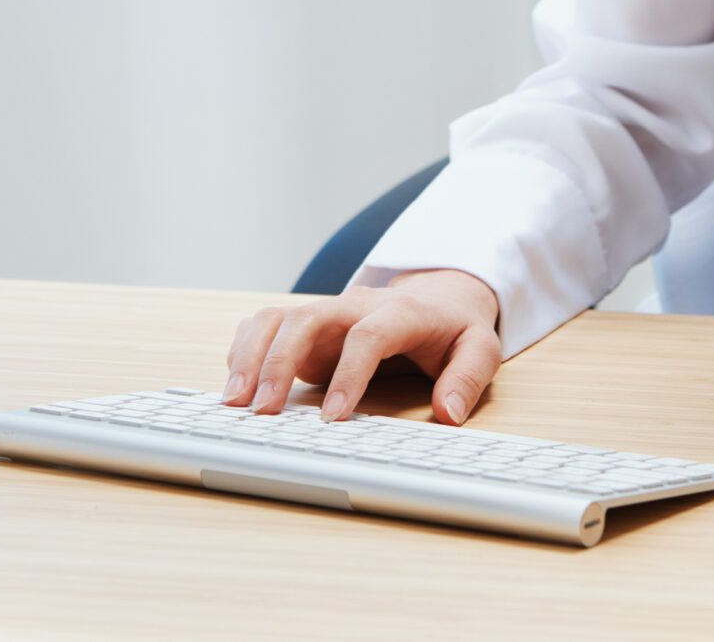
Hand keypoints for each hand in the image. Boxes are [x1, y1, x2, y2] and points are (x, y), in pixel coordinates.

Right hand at [221, 268, 503, 424]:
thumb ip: (467, 378)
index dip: (348, 374)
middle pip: (306, 319)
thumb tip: (449, 413)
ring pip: (277, 319)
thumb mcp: (480, 348)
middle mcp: (353, 305)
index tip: (333, 418)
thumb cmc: (454, 327)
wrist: (438, 294)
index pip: (367, 335)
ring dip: (250, 357)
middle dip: (278, 364)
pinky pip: (265, 325)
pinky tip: (235, 384)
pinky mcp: (307, 326)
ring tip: (233, 403)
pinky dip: (244, 350)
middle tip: (263, 413)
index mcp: (399, 311)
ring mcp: (325, 313)